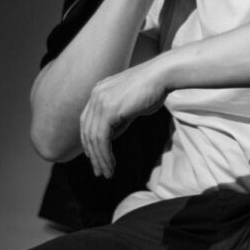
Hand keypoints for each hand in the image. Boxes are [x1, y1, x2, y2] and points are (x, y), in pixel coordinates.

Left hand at [80, 59, 167, 178]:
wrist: (163, 75)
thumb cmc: (153, 89)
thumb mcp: (130, 105)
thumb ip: (118, 117)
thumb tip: (111, 135)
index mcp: (98, 92)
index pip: (87, 122)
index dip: (90, 142)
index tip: (96, 158)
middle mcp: (95, 95)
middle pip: (87, 131)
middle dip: (92, 154)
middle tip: (99, 171)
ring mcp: (100, 101)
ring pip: (93, 138)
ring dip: (100, 159)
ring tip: (106, 173)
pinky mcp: (108, 110)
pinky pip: (101, 139)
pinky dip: (104, 155)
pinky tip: (111, 165)